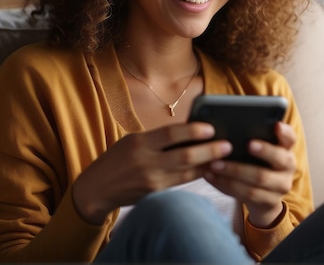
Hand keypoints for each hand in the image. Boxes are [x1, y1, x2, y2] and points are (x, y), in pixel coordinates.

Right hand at [72, 122, 231, 223]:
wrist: (96, 190)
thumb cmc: (117, 160)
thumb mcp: (132, 142)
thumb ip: (157, 139)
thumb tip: (188, 132)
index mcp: (139, 143)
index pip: (171, 134)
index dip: (193, 130)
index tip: (211, 127)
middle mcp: (146, 162)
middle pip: (184, 156)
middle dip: (209, 150)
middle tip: (227, 146)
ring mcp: (151, 181)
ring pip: (187, 173)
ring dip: (207, 165)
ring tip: (224, 158)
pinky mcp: (155, 195)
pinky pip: (181, 184)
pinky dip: (195, 176)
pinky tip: (208, 170)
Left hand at [203, 122, 296, 227]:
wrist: (263, 198)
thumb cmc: (256, 164)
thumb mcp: (259, 151)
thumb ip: (251, 137)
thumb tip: (225, 125)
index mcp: (285, 149)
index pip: (290, 137)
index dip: (284, 132)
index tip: (275, 125)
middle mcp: (288, 167)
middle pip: (279, 158)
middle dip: (264, 151)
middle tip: (247, 144)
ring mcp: (281, 186)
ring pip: (259, 178)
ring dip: (234, 171)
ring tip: (215, 164)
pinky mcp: (269, 202)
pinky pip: (247, 194)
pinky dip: (227, 185)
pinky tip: (212, 177)